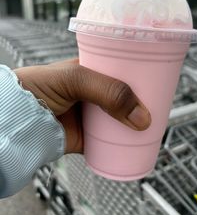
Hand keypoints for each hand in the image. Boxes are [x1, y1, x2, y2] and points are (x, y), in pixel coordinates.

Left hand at [14, 59, 150, 153]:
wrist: (19, 119)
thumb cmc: (40, 87)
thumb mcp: (77, 78)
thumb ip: (109, 91)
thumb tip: (142, 116)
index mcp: (92, 72)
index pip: (121, 70)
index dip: (139, 75)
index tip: (158, 80)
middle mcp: (94, 92)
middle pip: (125, 96)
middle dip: (142, 100)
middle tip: (160, 105)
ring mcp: (92, 115)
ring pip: (121, 118)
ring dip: (136, 122)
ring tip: (156, 123)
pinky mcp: (89, 136)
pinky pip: (112, 141)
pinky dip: (125, 143)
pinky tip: (139, 142)